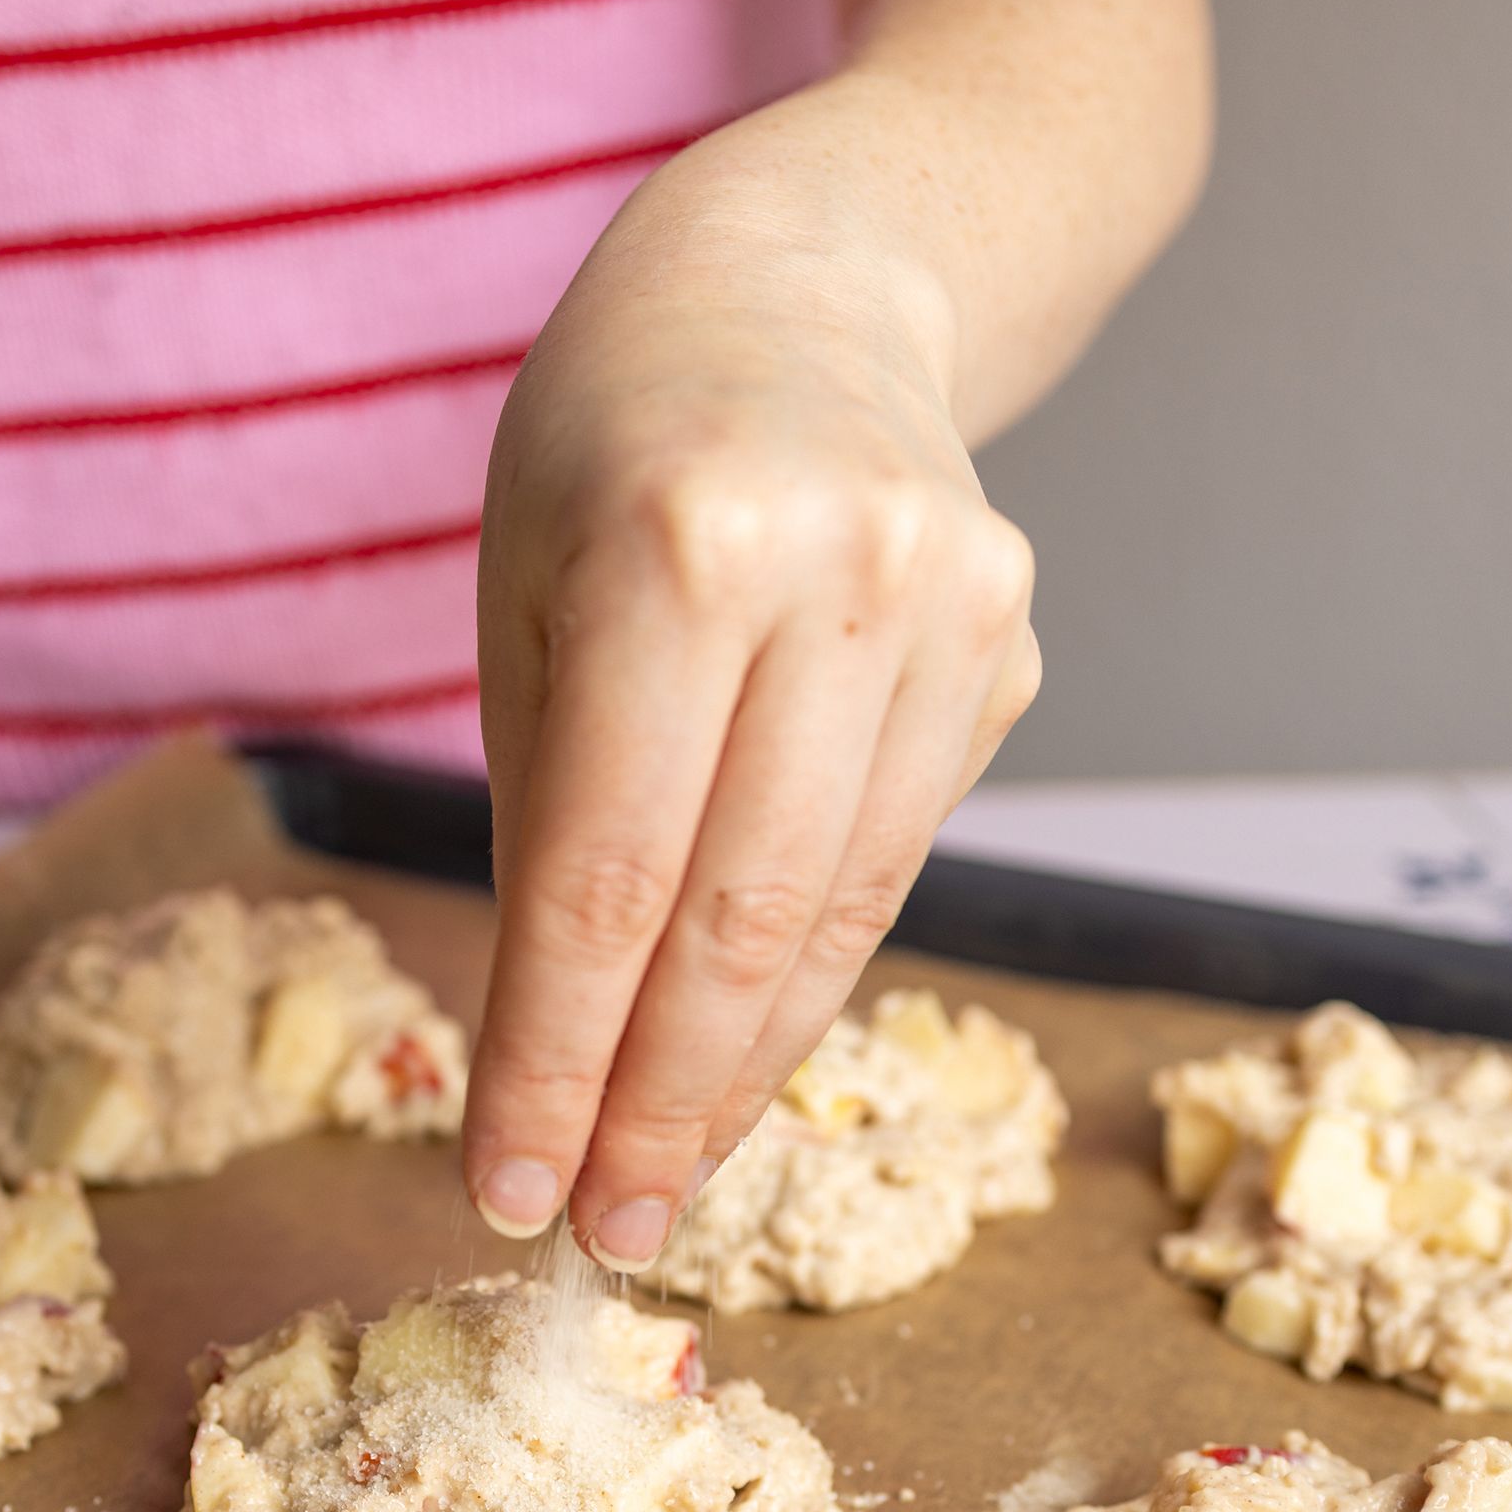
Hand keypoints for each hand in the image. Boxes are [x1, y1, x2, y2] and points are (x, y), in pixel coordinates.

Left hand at [462, 168, 1040, 1267]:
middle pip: (733, 920)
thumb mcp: (521, 600)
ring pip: (831, 914)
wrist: (810, 274)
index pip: (605, 878)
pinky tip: (733, 1064)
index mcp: (683, 552)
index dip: (555, 1059)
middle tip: (593, 1237)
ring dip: (736, 1076)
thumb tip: (546, 1063)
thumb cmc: (611, 446)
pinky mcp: (1005, 658)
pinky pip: (886, 863)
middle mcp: (843, 577)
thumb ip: (546, 822)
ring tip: (656, 1191)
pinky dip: (803, 980)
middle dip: (654, 1106)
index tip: (505, 1190)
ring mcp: (953, 616)